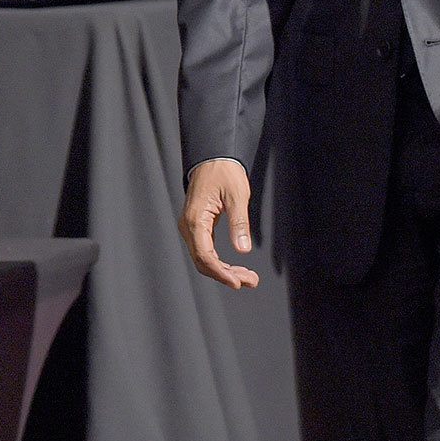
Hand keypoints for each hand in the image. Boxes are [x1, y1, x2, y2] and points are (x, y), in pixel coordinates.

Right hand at [180, 158, 260, 289]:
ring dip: (225, 270)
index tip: (238, 282)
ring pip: (204, 259)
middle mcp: (188, 226)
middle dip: (226, 275)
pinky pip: (206, 251)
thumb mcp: (237, 196)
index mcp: (195, 219)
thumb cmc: (224, 173)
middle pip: (203, 262)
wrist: (213, 157)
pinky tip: (236, 267)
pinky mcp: (198, 227)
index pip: (205, 255)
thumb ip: (239, 223)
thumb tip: (243, 249)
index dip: (221, 272)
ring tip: (248, 277)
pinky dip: (220, 262)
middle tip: (251, 281)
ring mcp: (192, 227)